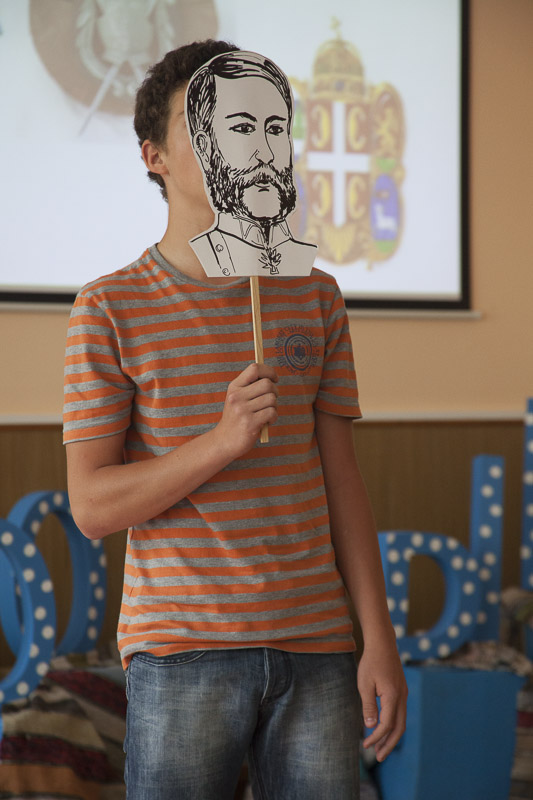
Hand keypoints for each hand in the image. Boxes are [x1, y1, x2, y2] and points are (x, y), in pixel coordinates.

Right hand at [216, 363, 277, 457]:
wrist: (224, 441)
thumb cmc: (236, 418)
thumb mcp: (238, 398)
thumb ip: (251, 386)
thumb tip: (272, 377)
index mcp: (234, 387)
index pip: (254, 369)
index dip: (269, 372)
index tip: (274, 379)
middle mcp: (236, 397)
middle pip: (267, 384)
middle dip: (275, 392)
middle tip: (271, 401)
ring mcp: (242, 410)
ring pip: (272, 399)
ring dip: (274, 407)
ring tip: (266, 413)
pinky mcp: (250, 423)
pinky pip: (272, 412)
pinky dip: (273, 417)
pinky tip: (267, 422)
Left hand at [358, 639, 407, 761]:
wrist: (382, 643)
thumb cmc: (371, 662)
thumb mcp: (364, 684)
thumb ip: (368, 706)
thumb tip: (370, 727)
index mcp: (392, 696)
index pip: (387, 724)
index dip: (376, 737)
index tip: (365, 745)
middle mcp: (402, 697)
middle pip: (399, 728)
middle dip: (389, 744)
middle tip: (378, 757)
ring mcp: (404, 694)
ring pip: (401, 721)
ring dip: (392, 737)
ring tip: (381, 748)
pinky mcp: (401, 691)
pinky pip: (400, 713)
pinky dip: (393, 725)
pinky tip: (384, 729)